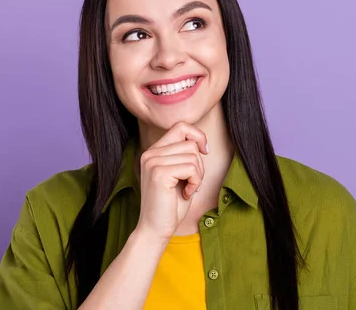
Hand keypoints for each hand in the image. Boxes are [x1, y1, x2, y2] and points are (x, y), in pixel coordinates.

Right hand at [134, 121, 208, 240]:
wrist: (155, 229)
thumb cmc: (171, 205)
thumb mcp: (180, 175)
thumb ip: (185, 156)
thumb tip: (201, 143)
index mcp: (153, 151)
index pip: (180, 126)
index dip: (197, 136)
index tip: (204, 151)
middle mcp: (150, 153)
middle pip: (190, 143)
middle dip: (199, 163)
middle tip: (192, 182)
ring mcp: (153, 162)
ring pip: (193, 156)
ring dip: (198, 175)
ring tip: (188, 189)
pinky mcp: (159, 173)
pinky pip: (191, 168)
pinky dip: (195, 182)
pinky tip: (186, 193)